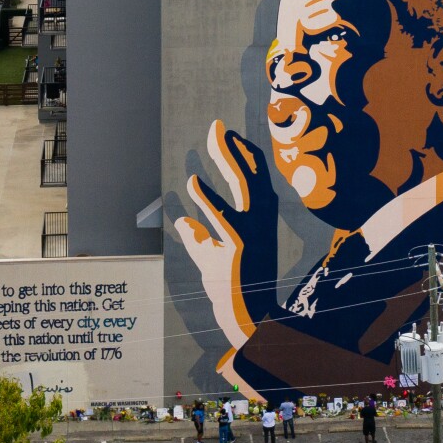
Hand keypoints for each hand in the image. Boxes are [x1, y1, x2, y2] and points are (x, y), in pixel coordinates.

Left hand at [175, 120, 277, 348]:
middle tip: (217, 127)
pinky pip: (222, 215)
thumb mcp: (210, 257)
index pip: (254, 179)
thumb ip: (197, 237)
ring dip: (227, 159)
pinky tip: (193, 181)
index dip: (240, 155)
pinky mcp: (238, 246)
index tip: (227, 136)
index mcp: (259, 220)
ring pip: (243, 186)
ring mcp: (251, 233)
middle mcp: (260, 222)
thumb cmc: (229, 286)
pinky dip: (207, 197)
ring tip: (212, 139)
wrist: (245, 315)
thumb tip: (181, 220)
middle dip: (232, 148)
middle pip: (249, 174)